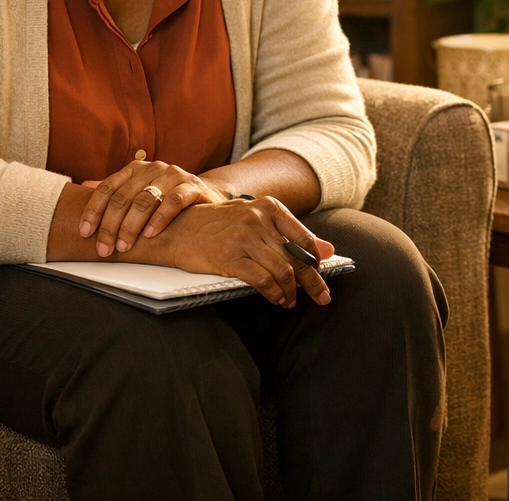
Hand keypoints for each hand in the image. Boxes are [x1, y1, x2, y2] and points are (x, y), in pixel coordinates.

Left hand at [78, 160, 229, 256]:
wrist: (205, 195)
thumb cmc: (167, 196)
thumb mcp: (140, 191)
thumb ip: (115, 190)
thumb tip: (82, 187)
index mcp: (136, 169)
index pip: (107, 188)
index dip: (93, 211)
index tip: (85, 232)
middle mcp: (153, 168)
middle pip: (123, 197)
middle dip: (110, 226)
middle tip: (105, 248)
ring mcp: (174, 175)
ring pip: (145, 200)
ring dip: (131, 226)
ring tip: (125, 245)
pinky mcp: (192, 186)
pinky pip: (173, 201)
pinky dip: (159, 219)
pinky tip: (151, 234)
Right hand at [166, 195, 336, 307]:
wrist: (180, 228)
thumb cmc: (220, 224)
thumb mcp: (257, 219)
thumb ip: (291, 233)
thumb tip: (328, 250)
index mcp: (269, 207)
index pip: (304, 238)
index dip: (317, 262)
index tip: (323, 277)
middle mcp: (258, 219)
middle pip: (296, 258)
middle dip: (313, 282)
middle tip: (322, 297)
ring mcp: (243, 238)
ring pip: (282, 271)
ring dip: (291, 292)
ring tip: (290, 301)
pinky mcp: (229, 257)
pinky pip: (262, 281)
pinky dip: (274, 294)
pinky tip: (275, 299)